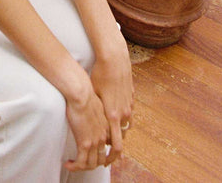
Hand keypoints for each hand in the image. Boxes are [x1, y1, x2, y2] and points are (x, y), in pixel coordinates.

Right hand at [64, 79, 111, 171]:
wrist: (81, 93)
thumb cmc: (85, 93)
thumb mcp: (97, 103)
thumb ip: (97, 111)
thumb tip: (91, 110)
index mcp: (107, 126)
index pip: (109, 146)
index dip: (103, 154)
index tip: (95, 155)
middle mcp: (103, 136)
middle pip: (102, 159)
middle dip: (93, 164)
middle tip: (83, 162)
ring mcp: (95, 141)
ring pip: (92, 164)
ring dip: (82, 167)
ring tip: (73, 164)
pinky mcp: (85, 143)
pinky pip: (81, 163)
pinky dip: (74, 166)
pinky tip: (68, 164)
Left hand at [90, 34, 133, 162]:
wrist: (114, 60)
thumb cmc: (100, 76)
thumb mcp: (94, 95)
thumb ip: (95, 112)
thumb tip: (89, 123)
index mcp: (113, 116)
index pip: (117, 145)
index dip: (112, 156)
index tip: (105, 161)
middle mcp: (124, 113)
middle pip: (122, 137)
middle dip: (114, 145)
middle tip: (105, 148)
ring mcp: (129, 106)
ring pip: (126, 126)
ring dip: (119, 130)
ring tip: (109, 131)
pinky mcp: (131, 98)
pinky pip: (128, 114)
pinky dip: (122, 118)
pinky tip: (115, 114)